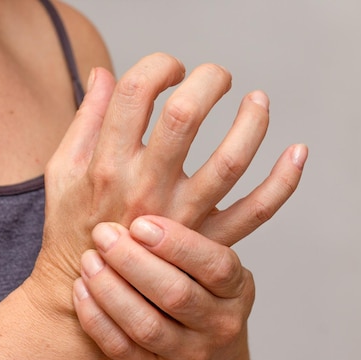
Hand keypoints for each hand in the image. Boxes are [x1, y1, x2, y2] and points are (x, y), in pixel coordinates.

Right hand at [36, 53, 304, 292]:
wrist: (83, 293)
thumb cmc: (71, 226)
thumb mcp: (62, 170)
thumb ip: (85, 118)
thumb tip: (105, 70)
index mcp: (107, 164)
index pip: (135, 93)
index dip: (157, 65)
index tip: (170, 69)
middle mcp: (146, 188)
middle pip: (184, 117)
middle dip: (208, 81)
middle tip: (217, 76)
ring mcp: (181, 218)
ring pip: (229, 161)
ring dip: (252, 123)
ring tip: (259, 100)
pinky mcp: (206, 242)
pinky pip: (255, 211)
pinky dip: (284, 183)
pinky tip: (298, 152)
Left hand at [73, 216, 254, 359]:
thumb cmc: (202, 291)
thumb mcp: (214, 260)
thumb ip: (197, 225)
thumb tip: (159, 166)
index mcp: (237, 289)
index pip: (215, 265)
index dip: (178, 244)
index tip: (141, 222)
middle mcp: (219, 325)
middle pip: (176, 295)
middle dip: (134, 263)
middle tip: (103, 233)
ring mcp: (188, 354)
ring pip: (146, 325)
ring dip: (111, 291)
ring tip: (87, 260)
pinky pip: (121, 349)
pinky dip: (97, 320)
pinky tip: (80, 290)